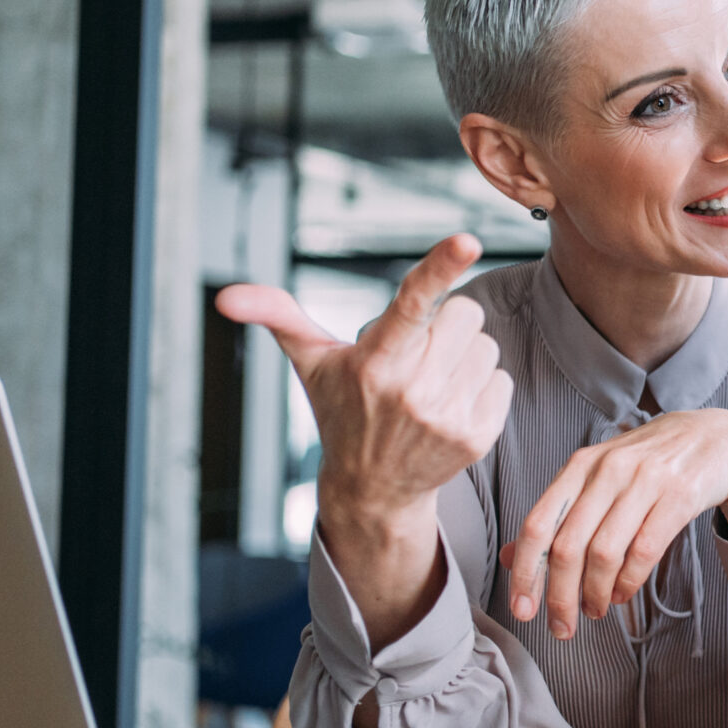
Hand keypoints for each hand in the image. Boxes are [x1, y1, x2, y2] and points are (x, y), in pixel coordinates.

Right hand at [219, 233, 509, 529]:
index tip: (467, 240)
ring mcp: (447, 416)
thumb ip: (277, 316)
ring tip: (429, 382)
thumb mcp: (311, 362)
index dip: (438, 267)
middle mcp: (412, 389)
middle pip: (466, 313)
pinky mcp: (477, 436)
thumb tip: (225, 296)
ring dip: (463, 356)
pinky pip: (501, 379)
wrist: (373, 487)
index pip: (411, 304)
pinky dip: (481, 386)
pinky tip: (449, 404)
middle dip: (445, 325)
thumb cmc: (341, 410)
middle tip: (415, 354)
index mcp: (374, 361)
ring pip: (486, 346)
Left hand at [503, 410, 727, 640]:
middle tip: (561, 627)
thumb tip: (510, 558)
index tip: (522, 609)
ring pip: (604, 553)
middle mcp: (608, 470)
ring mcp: (645, 481)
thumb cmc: (651, 463)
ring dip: (596, 593)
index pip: (538, 525)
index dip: (525, 572)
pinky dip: (629, 582)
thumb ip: (558, 515)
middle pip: (568, 546)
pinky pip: (644, 551)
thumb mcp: (598, 478)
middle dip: (559, 597)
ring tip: (596, 610)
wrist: (717, 438)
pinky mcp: (680, 496)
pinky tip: (624, 593)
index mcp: (580, 465)